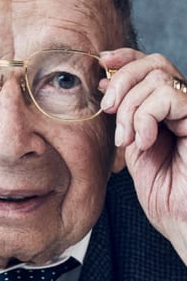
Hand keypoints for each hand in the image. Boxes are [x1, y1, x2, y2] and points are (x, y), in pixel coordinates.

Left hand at [100, 48, 186, 262]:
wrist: (184, 223)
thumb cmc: (165, 196)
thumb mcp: (134, 150)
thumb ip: (125, 118)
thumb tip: (104, 84)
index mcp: (168, 111)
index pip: (150, 65)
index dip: (125, 58)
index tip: (101, 62)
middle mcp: (185, 106)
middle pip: (154, 62)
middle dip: (122, 80)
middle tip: (108, 109)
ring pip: (158, 76)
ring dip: (130, 107)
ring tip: (128, 140)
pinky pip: (169, 95)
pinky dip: (146, 116)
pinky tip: (145, 142)